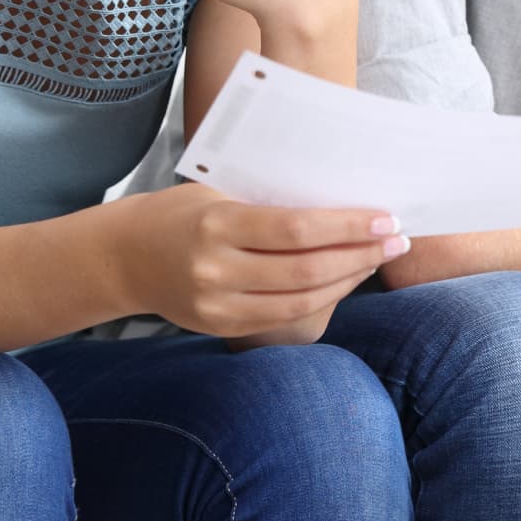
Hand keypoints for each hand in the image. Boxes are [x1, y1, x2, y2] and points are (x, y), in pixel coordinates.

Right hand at [122, 182, 406, 339]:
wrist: (124, 256)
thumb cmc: (180, 212)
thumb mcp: (220, 194)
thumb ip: (271, 205)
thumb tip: (342, 206)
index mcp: (218, 224)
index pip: (297, 229)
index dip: (349, 226)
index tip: (387, 218)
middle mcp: (216, 268)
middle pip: (306, 269)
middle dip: (360, 255)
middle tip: (397, 240)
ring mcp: (218, 304)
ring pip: (301, 299)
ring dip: (348, 280)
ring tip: (377, 259)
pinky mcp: (221, 326)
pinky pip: (284, 316)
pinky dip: (321, 299)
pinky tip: (344, 280)